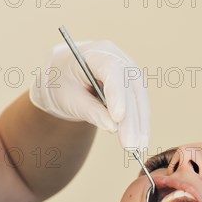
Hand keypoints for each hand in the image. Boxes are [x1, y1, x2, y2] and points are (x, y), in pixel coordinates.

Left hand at [30, 40, 149, 149]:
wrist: (63, 76)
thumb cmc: (62, 84)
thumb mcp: (69, 99)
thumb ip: (90, 111)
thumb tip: (113, 127)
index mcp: (94, 53)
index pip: (111, 70)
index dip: (117, 95)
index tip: (118, 119)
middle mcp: (116, 57)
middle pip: (129, 87)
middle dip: (131, 118)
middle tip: (131, 145)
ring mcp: (127, 69)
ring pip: (139, 96)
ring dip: (140, 123)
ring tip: (137, 148)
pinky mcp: (131, 84)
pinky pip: (139, 103)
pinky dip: (139, 122)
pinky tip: (140, 140)